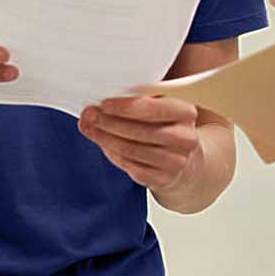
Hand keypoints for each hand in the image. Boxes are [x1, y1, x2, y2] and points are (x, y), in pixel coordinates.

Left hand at [78, 95, 204, 190]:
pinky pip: (131, 167)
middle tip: (88, 115)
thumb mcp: (160, 103)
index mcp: (186, 112)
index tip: (103, 104)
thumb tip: (104, 96)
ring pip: (132, 150)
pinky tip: (103, 144)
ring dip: (105, 138)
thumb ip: (139, 97)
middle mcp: (185, 138)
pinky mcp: (164, 179)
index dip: (126, 107)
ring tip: (89, 128)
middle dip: (109, 123)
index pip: (153, 109)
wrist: (184, 157)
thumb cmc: (164, 123)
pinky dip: (113, 154)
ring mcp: (176, 162)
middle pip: (140, 131)